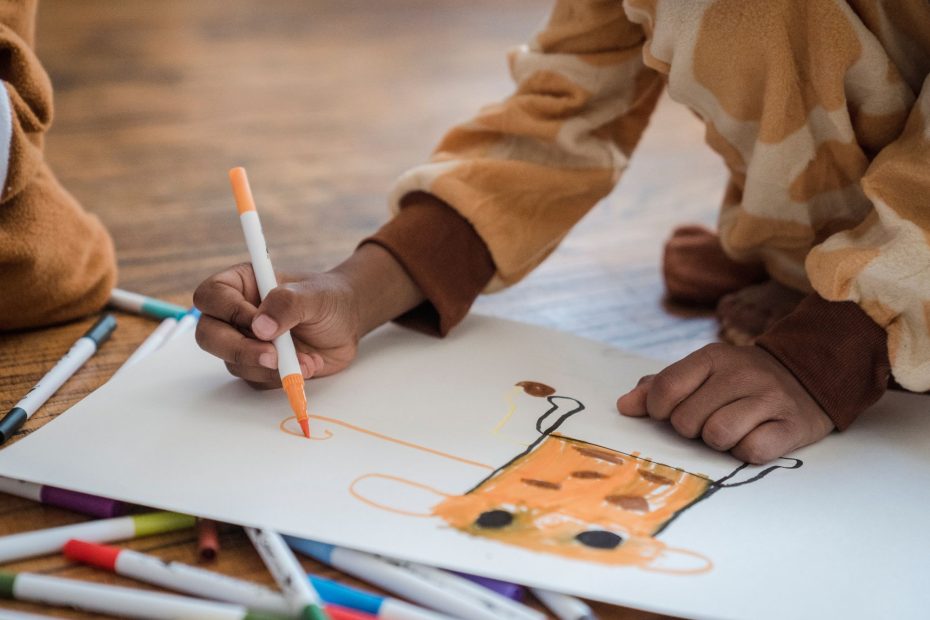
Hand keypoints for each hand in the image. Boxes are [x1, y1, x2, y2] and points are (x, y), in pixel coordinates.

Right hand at [193, 243, 424, 387]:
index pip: (211, 296)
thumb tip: (259, 327)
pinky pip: (255, 379)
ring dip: (269, 367)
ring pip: (233, 362)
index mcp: (241, 284)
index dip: (229, 311)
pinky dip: (280, 378)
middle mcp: (235, 314)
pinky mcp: (258, 365)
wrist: (347, 324)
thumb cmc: (329, 299)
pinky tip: (307, 365)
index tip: (260, 323)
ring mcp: (245, 341)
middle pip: (209, 335)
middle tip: (274, 357)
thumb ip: (287, 304)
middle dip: (240, 350)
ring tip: (307, 358)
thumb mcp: (315, 295)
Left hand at [616, 343, 833, 463]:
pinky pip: (751, 451)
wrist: (806, 376)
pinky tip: (753, 437)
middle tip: (709, 420)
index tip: (670, 412)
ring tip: (730, 429)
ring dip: (718, 442)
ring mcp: (769, 398)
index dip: (659, 410)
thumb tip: (625, 406)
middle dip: (691, 429)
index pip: (665, 389)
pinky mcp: (792, 426)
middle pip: (688, 420)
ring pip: (718, 436)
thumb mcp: (700, 373)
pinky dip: (746, 451)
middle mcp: (741, 373)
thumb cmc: (739, 381)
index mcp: (712, 357)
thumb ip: (660, 387)